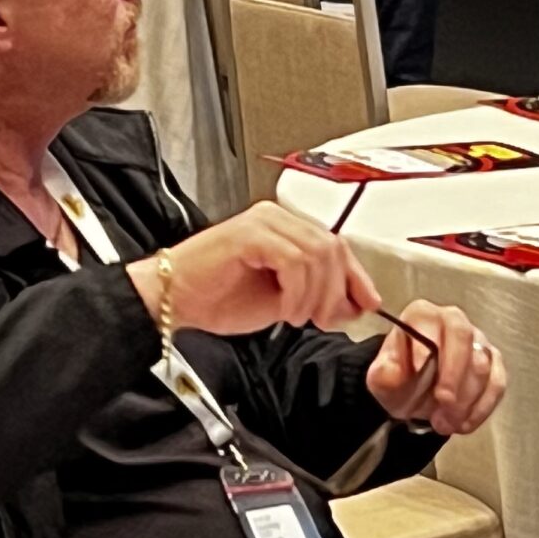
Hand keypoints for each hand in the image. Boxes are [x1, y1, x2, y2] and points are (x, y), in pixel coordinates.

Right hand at [128, 202, 382, 335]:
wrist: (172, 300)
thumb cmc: (215, 297)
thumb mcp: (281, 303)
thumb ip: (316, 298)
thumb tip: (352, 304)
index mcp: (283, 228)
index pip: (335, 244)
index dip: (355, 276)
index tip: (366, 303)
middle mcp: (274, 218)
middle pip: (331, 247)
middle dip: (337, 290)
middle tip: (325, 319)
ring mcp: (262, 223)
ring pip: (317, 254)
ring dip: (316, 295)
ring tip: (298, 317)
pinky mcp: (249, 235)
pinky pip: (293, 261)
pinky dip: (297, 293)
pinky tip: (286, 311)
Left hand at [365, 300, 506, 435]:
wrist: (414, 397)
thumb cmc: (398, 381)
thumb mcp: (381, 379)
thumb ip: (384, 372)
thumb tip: (391, 369)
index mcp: (422, 315)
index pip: (429, 322)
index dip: (426, 347)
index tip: (418, 372)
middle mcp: (453, 321)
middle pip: (463, 337)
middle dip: (454, 374)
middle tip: (443, 403)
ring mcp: (477, 340)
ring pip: (482, 364)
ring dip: (465, 399)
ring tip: (443, 423)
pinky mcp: (493, 363)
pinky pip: (496, 383)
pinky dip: (481, 407)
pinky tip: (463, 424)